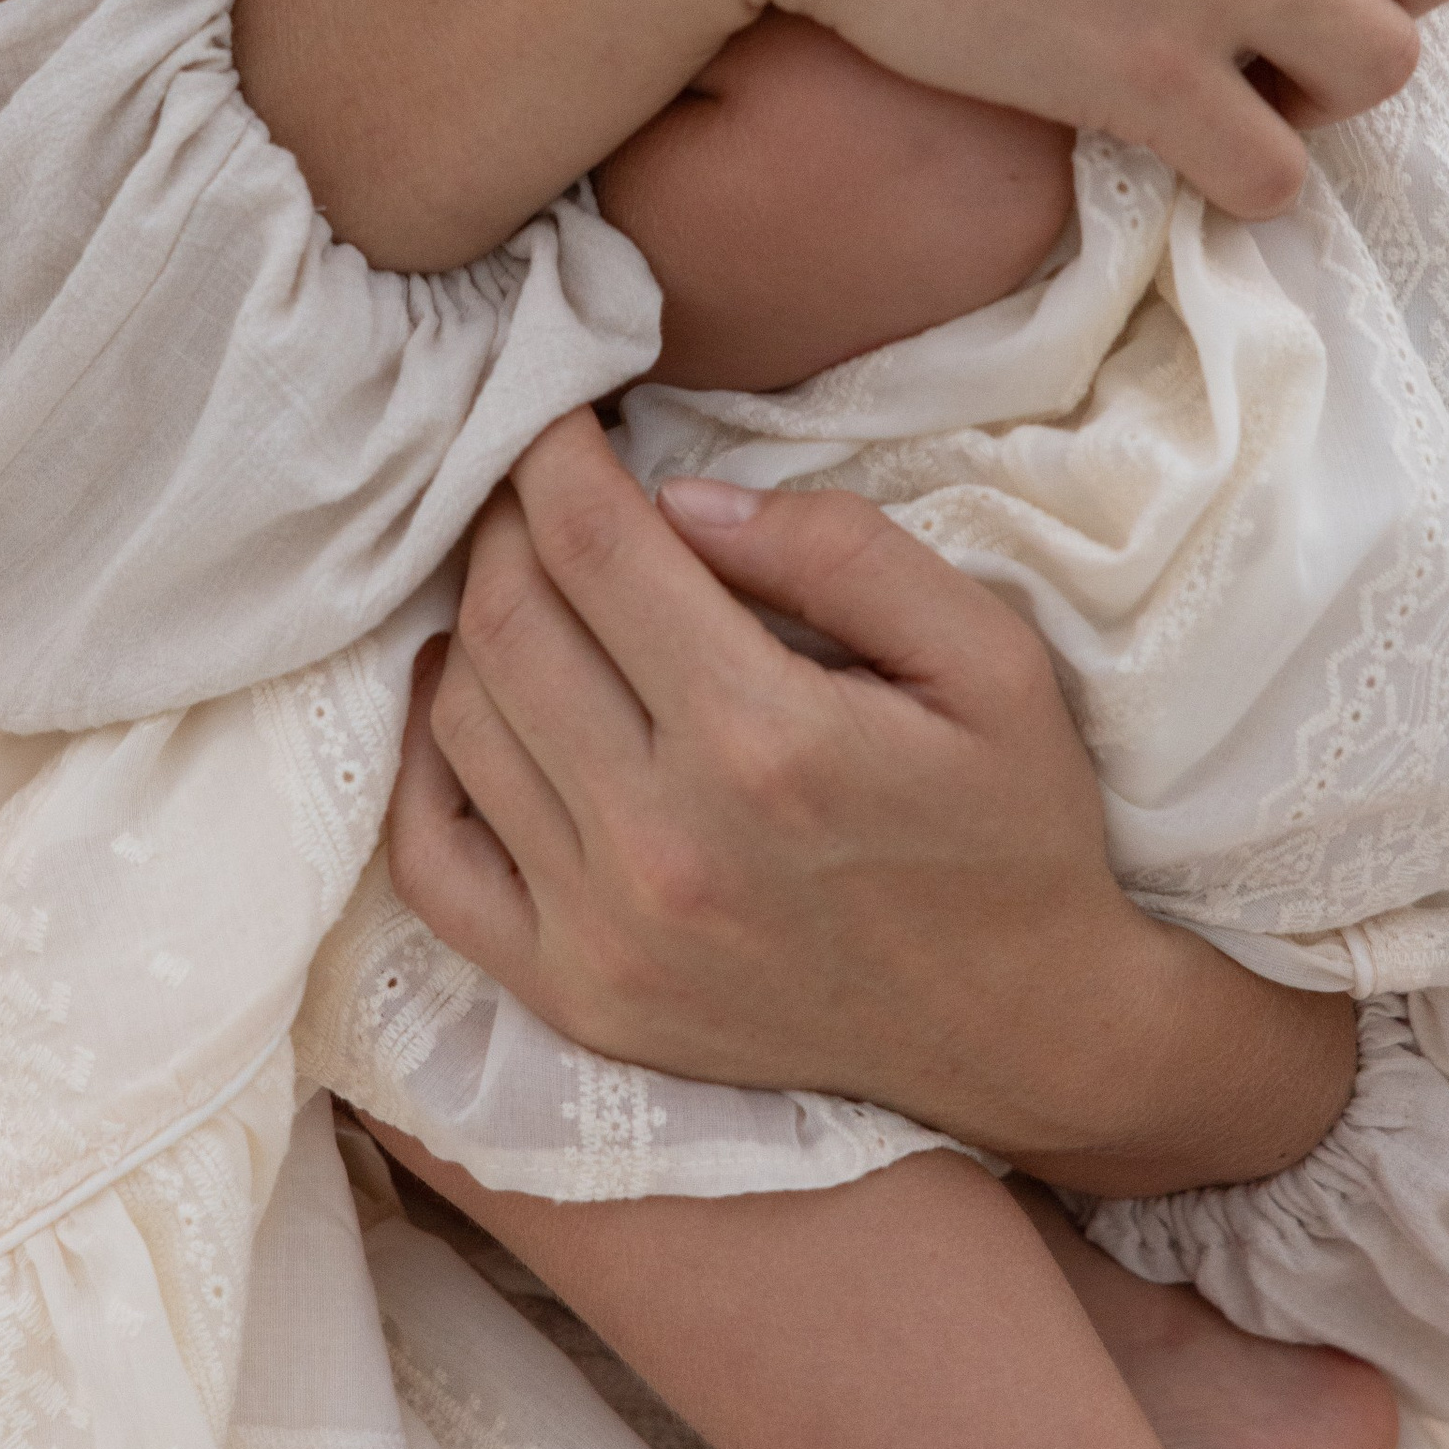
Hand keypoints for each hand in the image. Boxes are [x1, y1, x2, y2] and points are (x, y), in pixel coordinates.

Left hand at [388, 410, 1357, 1192]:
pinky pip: (434, 864)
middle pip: (508, 622)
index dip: (553, 454)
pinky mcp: (577, 1000)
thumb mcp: (991, 655)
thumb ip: (841, 550)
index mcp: (767, 739)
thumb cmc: (1011, 826)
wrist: (1023, 1035)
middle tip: (542, 487)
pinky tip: (466, 699)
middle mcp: (664, 841)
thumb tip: (679, 501)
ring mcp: (605, 934)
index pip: (592, 546)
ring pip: (462, 722)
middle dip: (508, 522)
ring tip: (526, 582)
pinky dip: (425, 763)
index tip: (559, 413)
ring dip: (473, 623)